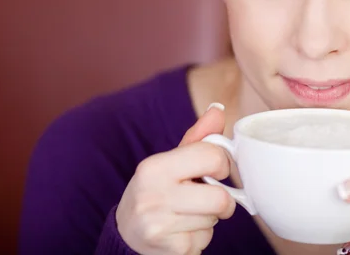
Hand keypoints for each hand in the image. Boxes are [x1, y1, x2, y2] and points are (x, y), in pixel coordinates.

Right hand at [117, 103, 235, 254]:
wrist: (126, 235)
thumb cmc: (156, 191)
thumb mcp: (170, 162)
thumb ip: (197, 138)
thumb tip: (218, 109)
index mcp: (154, 167)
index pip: (212, 157)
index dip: (222, 165)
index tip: (215, 171)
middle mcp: (153, 196)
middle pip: (221, 198)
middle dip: (222, 200)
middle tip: (206, 199)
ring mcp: (160, 226)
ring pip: (215, 221)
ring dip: (209, 219)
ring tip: (187, 214)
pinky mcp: (172, 251)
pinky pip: (206, 241)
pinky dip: (200, 237)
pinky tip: (181, 231)